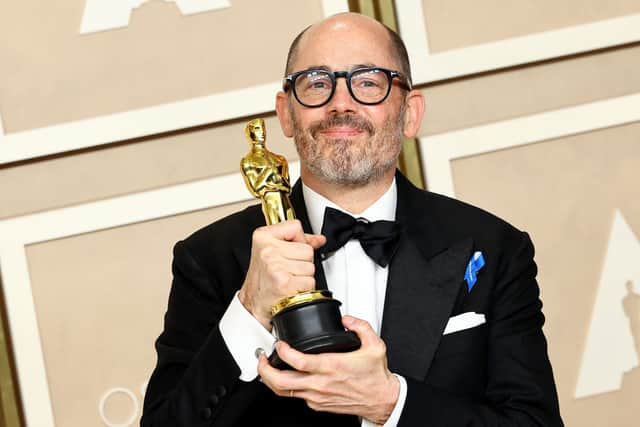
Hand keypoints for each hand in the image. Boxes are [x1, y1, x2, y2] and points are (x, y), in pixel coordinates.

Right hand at [239, 220, 325, 329]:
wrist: (252, 303)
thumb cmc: (262, 278)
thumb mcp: (273, 251)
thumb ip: (297, 241)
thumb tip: (319, 239)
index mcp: (263, 237)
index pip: (295, 226)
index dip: (299, 240)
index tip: (292, 249)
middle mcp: (268, 251)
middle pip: (307, 250)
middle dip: (303, 262)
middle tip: (288, 269)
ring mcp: (275, 266)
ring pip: (310, 267)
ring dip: (304, 276)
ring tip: (289, 279)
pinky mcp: (283, 283)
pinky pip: (309, 281)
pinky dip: (304, 288)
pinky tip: (291, 288)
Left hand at [258, 316, 399, 423]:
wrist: (382, 400)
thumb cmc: (376, 377)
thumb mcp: (374, 345)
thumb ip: (360, 326)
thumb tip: (347, 319)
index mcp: (332, 367)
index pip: (298, 361)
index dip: (283, 352)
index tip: (279, 343)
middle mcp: (321, 384)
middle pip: (282, 381)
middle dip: (265, 370)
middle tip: (261, 359)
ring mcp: (317, 396)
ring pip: (284, 392)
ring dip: (271, 380)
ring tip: (266, 368)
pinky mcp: (318, 405)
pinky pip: (296, 396)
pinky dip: (287, 386)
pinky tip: (286, 377)